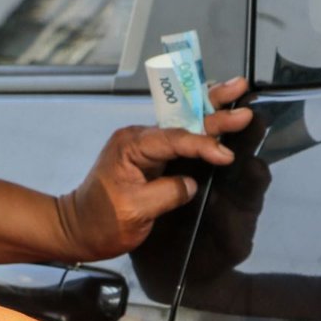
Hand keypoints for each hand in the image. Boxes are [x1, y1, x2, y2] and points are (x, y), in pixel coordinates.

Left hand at [56, 77, 253, 261]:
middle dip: (213, 107)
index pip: (174, 139)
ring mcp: (146, 148)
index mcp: (131, 146)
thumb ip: (166, 194)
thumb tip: (191, 184)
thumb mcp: (134, 210)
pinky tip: (218, 119)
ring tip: (235, 91)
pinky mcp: (153, 159)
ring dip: (211, 110)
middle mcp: (139, 139)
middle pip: (182, 119)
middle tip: (241, 91)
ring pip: (184, 124)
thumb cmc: (100, 221)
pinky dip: (203, 130)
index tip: (225, 155)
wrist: (79, 230)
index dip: (203, 144)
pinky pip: (181, 140)